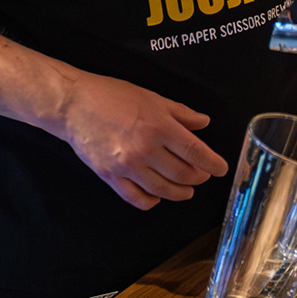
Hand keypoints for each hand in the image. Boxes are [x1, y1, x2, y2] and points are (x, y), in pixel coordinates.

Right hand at [57, 71, 228, 209]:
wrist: (75, 105)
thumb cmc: (114, 96)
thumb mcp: (152, 97)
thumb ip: (180, 113)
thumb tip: (203, 123)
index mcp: (159, 126)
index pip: (194, 152)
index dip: (212, 163)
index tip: (221, 169)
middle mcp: (146, 149)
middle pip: (182, 173)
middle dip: (197, 178)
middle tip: (202, 176)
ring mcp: (127, 166)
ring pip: (162, 189)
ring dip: (179, 192)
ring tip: (186, 190)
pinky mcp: (110, 177)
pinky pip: (136, 198)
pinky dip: (151, 201)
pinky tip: (157, 196)